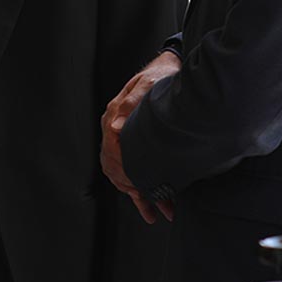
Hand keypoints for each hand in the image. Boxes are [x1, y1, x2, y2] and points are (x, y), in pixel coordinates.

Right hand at [100, 52, 180, 222]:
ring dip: (143, 195)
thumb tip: (115, 127)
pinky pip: (134, 172)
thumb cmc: (160, 76)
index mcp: (114, 115)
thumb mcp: (147, 85)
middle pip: (119, 168)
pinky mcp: (135, 144)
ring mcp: (124, 139)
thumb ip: (131, 103)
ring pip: (128, 175)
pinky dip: (142, 191)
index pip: (112, 149)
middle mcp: (115, 130)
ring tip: (159, 212)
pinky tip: (154, 206)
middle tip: (159, 204)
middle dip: (138, 189)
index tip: (138, 186)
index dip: (125, 170)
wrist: (169, 69)